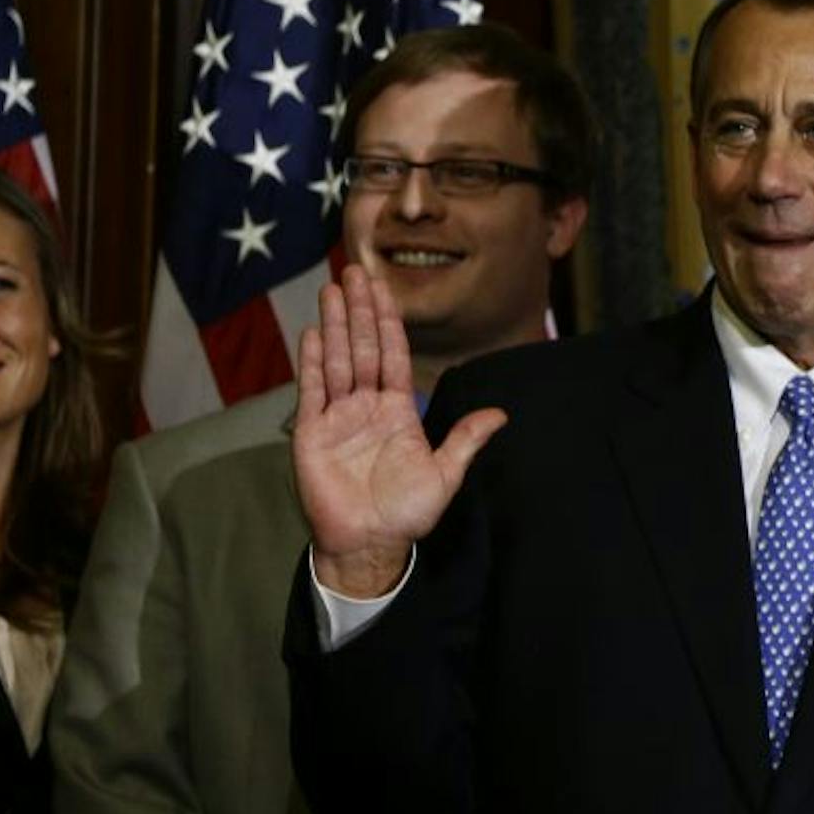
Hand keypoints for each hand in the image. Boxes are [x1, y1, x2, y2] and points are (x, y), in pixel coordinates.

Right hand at [293, 264, 506, 597]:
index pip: (393, 355)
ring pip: (337, 360)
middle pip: (362, 348)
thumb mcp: (446, 474)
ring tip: (332, 288)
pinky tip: (315, 331)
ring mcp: (337, 417)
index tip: (384, 288)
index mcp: (397, 411)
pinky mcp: (311, 433)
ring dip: (336, 325)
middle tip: (355, 270)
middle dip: (360, 310)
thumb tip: (501, 415)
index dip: (389, 321)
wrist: (370, 543)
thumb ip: (466, 440)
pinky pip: (312, 390)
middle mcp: (365, 407)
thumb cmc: (407, 513)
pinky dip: (313, 361)